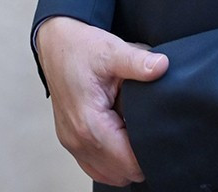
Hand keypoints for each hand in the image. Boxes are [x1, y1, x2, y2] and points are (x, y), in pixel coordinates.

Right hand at [36, 16, 166, 185]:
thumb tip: (162, 66)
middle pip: (122, 173)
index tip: (160, 133)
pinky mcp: (70, 140)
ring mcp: (71, 143)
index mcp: (89, 124)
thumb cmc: (81, 48)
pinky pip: (96, 167)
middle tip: (149, 128)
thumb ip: (139, 62)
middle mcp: (77, 140)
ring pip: (109, 174)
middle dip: (140, 156)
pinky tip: (120, 137)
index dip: (150, 153)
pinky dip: (111, 160)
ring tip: (134, 130)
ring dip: (125, 160)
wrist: (55, 43)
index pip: (129, 163)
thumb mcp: (112, 51)